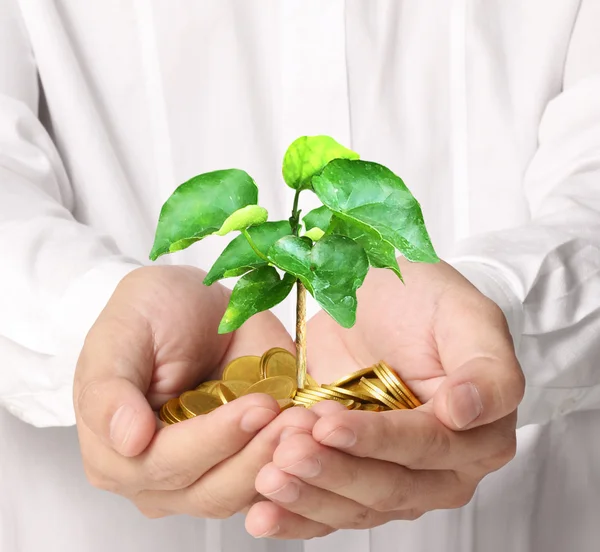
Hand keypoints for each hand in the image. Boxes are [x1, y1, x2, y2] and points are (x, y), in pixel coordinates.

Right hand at [74, 265, 304, 518]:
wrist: (188, 302)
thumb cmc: (147, 315)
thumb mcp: (118, 337)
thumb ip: (110, 390)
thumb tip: (128, 441)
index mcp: (117, 454)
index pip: (165, 464)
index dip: (212, 441)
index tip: (258, 407)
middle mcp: (160, 477)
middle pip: (211, 489)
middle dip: (256, 455)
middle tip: (296, 420)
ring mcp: (206, 473)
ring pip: (244, 491)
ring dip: (280, 460)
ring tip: (308, 422)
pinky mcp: (243, 459)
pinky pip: (271, 478)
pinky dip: (295, 461)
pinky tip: (314, 430)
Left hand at [246, 259, 524, 537]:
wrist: (376, 296)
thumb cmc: (425, 300)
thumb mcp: (466, 317)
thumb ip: (487, 369)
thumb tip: (465, 412)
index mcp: (479, 435)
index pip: (426, 447)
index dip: (377, 441)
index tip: (328, 425)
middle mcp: (440, 467)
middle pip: (389, 486)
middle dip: (335, 472)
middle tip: (288, 451)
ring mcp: (395, 474)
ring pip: (356, 506)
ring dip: (310, 496)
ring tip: (268, 476)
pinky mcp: (353, 473)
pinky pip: (329, 508)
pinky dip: (296, 515)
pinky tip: (262, 515)